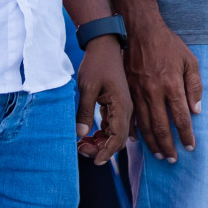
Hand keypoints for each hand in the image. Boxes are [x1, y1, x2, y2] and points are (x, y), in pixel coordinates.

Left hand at [75, 37, 130, 164]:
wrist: (104, 46)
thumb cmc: (96, 64)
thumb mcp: (87, 87)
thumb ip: (85, 111)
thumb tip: (81, 134)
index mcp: (122, 106)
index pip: (117, 137)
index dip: (106, 152)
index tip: (94, 161)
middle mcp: (126, 110)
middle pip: (117, 139)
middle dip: (101, 149)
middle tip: (81, 149)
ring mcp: (122, 108)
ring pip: (114, 134)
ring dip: (100, 142)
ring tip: (82, 143)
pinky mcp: (116, 105)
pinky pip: (112, 126)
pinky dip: (102, 133)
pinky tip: (88, 135)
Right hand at [124, 17, 200, 161]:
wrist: (140, 29)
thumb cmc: (168, 44)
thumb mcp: (189, 61)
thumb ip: (195, 86)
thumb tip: (197, 110)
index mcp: (171, 85)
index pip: (181, 118)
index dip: (186, 135)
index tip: (190, 147)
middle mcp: (154, 91)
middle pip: (161, 126)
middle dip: (168, 145)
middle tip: (172, 159)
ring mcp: (138, 91)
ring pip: (144, 123)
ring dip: (152, 142)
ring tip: (158, 154)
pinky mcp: (127, 88)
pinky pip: (130, 114)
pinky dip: (133, 129)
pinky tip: (136, 140)